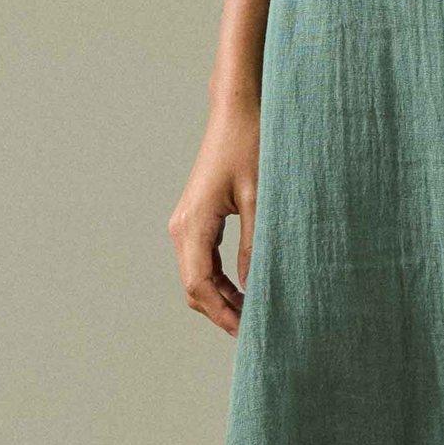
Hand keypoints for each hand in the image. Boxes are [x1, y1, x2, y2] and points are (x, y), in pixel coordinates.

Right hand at [169, 99, 260, 336]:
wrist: (238, 111)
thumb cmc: (251, 146)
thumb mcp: (261, 199)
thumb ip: (256, 246)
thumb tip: (257, 289)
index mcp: (193, 224)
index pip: (200, 286)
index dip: (223, 314)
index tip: (248, 333)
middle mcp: (182, 227)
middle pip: (195, 288)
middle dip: (222, 312)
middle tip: (256, 332)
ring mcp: (186, 223)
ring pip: (198, 277)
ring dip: (222, 299)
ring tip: (255, 316)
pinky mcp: (197, 219)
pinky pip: (203, 262)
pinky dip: (221, 282)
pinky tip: (247, 290)